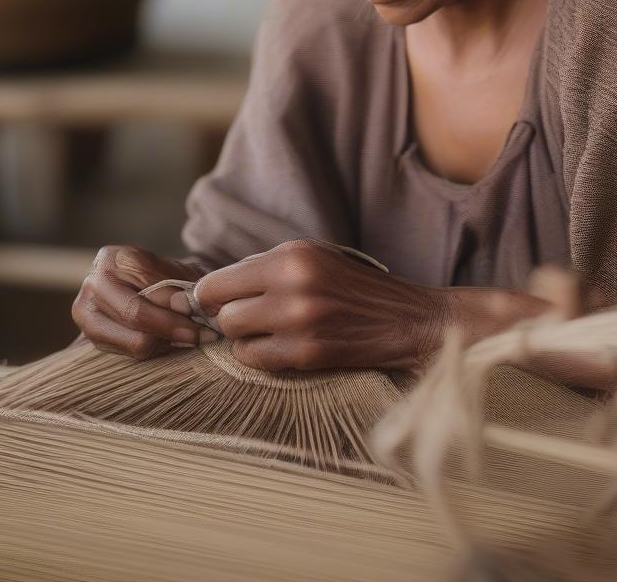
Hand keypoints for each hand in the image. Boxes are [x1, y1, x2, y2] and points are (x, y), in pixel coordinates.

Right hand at [72, 245, 218, 358]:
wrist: (135, 284)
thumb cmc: (160, 275)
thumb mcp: (174, 269)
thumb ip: (181, 284)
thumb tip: (186, 304)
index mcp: (115, 258)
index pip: (149, 285)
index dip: (177, 303)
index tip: (204, 315)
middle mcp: (94, 283)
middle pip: (137, 315)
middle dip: (174, 327)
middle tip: (201, 335)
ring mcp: (86, 312)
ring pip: (135, 340)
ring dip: (167, 341)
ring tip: (188, 335)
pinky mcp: (91, 337)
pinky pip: (131, 352)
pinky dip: (156, 348)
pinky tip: (169, 339)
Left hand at [184, 238, 451, 371]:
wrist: (406, 319)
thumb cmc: (354, 286)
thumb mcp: (314, 257)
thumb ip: (266, 268)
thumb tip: (212, 288)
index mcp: (291, 255)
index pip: (216, 282)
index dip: (211, 296)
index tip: (218, 303)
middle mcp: (291, 285)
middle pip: (221, 313)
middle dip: (230, 318)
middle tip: (250, 317)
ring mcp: (298, 322)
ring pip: (235, 339)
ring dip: (246, 339)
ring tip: (271, 331)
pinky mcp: (307, 354)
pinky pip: (256, 361)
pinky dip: (263, 357)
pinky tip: (285, 346)